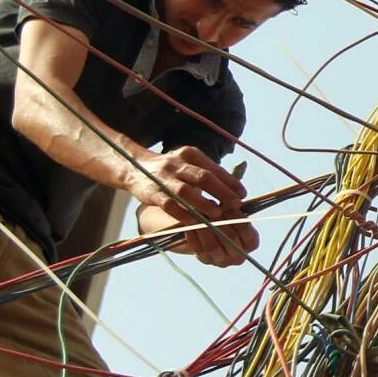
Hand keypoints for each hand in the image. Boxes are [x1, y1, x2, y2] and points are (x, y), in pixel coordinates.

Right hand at [129, 145, 246, 221]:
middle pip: (203, 177)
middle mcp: (177, 164)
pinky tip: (193, 221)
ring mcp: (163, 178)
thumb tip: (235, 189)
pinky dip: (182, 213)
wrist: (134, 167)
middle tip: (236, 204)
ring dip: (203, 203)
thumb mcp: (188, 164)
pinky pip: (168, 204)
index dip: (230, 182)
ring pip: (186, 191)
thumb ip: (208, 173)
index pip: (214, 168)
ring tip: (218, 213)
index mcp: (190, 154)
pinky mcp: (151, 192)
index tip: (243, 194)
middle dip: (222, 192)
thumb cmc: (170, 169)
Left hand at [137, 196, 259, 266]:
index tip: (228, 206)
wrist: (206, 228)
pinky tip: (189, 223)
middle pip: (230, 240)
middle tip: (210, 208)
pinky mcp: (205, 260)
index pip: (248, 235)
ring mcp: (221, 261)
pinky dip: (193, 235)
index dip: (238, 219)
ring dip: (205, 228)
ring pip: (213, 246)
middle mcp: (237, 256)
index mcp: (250, 243)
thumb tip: (227, 201)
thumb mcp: (232, 210)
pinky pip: (198, 249)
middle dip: (220, 221)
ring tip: (199, 214)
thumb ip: (233, 208)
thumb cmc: (224, 215)